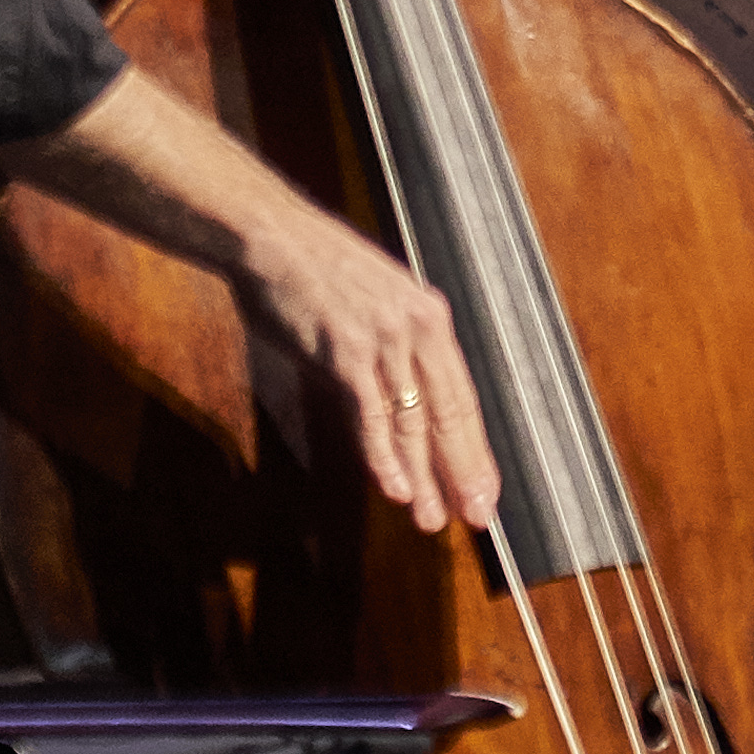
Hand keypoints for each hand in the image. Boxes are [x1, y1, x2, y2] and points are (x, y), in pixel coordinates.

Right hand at [0, 70, 494, 537]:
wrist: (269, 235)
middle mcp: (416, 327)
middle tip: (476, 516)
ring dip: (423, 476)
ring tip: (430, 518)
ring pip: (413, 422)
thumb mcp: (375, 301)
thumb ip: (396, 349)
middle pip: (449, 413)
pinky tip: (393, 488)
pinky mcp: (344, 350)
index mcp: (429, 315)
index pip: (463, 395)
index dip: (475, 447)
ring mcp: (382, 338)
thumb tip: (404, 401)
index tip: (484, 486)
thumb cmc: (313, 269)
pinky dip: (383, 456)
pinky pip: (371, 415)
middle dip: (463, 471)